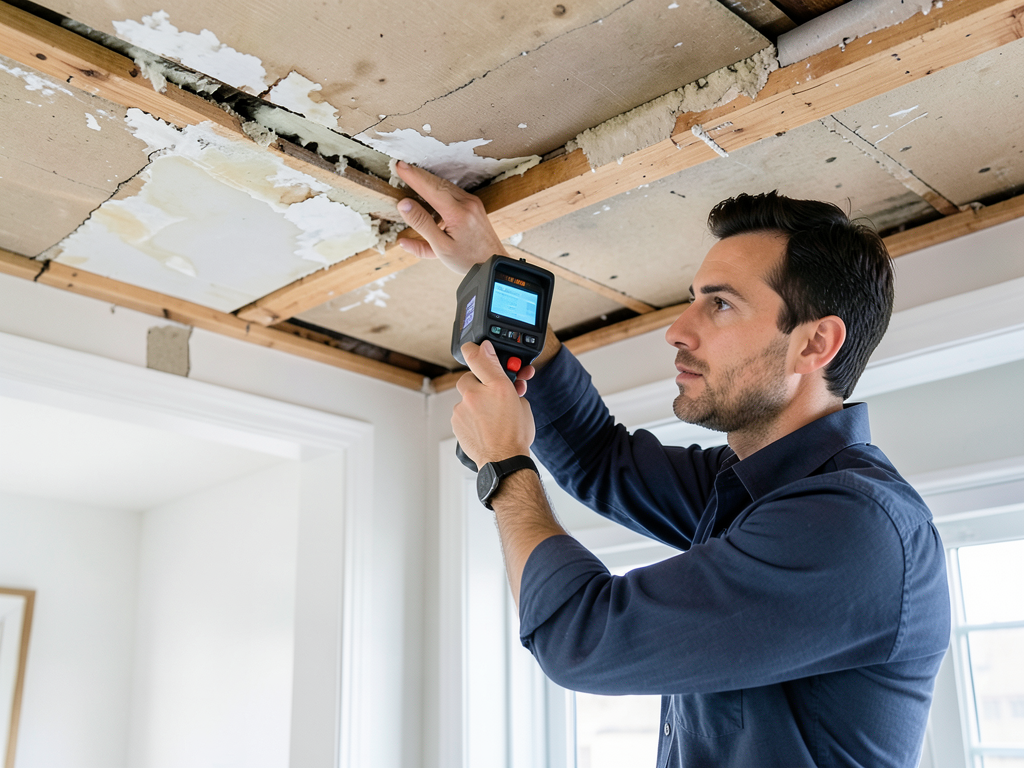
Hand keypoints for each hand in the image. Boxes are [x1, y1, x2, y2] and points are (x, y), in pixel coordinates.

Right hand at [394, 161, 508, 274]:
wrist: (493, 262)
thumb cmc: (468, 260)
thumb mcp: (441, 247)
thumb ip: (421, 224)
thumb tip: (404, 205)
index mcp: (458, 214)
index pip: (431, 189)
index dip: (414, 177)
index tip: (399, 167)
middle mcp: (467, 203)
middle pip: (438, 183)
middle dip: (418, 174)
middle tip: (401, 167)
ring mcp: (472, 202)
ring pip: (445, 186)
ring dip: (427, 180)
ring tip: (410, 175)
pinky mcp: (473, 204)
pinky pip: (452, 192)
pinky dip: (437, 189)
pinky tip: (426, 190)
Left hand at [453, 341, 535, 466]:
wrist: (504, 461)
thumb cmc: (515, 434)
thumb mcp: (521, 401)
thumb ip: (508, 379)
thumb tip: (501, 368)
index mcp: (492, 386)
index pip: (475, 354)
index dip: (479, 350)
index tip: (479, 348)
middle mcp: (471, 396)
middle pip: (471, 380)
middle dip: (482, 385)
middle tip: (496, 394)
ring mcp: (460, 411)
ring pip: (467, 399)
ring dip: (477, 403)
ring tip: (493, 416)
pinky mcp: (455, 424)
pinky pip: (463, 414)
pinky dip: (471, 417)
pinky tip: (484, 426)